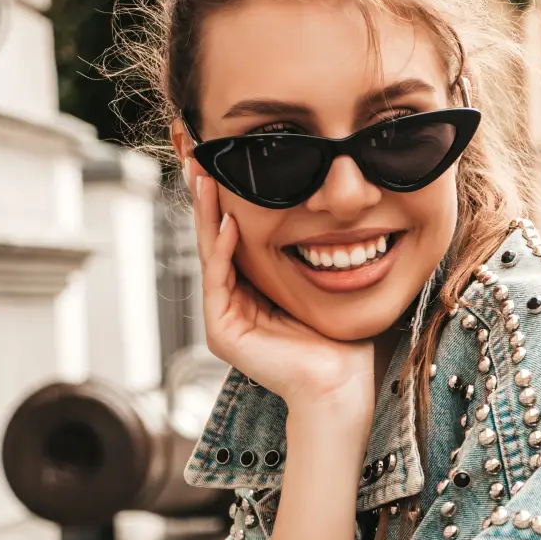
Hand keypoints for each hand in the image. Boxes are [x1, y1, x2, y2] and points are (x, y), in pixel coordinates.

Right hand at [187, 159, 375, 427]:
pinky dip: (224, 250)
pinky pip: (220, 281)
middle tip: (200, 158)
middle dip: (208, 198)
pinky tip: (230, 223)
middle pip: (216, 238)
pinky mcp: (222, 332)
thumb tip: (314, 201)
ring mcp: (224, 316)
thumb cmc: (338, 336)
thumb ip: (305, 249)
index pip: (234, 235)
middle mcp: (232, 300)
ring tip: (205, 178)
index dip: (227, 199)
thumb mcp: (317, 280)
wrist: (340, 381)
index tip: (224, 161)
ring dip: (208, 214)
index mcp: (252, 289)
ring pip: (211, 253)